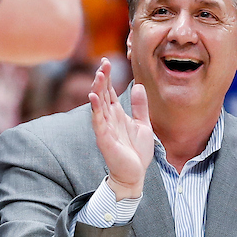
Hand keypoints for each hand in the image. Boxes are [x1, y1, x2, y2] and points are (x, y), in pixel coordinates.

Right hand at [89, 59, 153, 199]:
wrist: (134, 175)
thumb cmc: (136, 152)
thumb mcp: (143, 124)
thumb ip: (140, 106)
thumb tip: (138, 86)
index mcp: (116, 114)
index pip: (109, 91)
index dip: (107, 77)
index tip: (106, 61)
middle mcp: (108, 118)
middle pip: (102, 94)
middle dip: (102, 78)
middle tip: (103, 63)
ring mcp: (104, 128)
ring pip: (98, 105)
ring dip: (97, 89)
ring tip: (99, 75)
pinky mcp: (104, 138)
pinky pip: (98, 121)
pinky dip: (95, 109)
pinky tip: (93, 97)